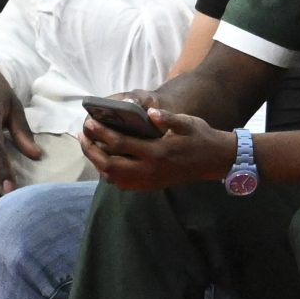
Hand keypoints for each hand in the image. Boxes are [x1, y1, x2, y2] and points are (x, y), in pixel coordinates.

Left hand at [82, 103, 233, 190]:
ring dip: (98, 163)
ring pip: (114, 177)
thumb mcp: (188, 123)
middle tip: (83, 135)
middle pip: (110, 165)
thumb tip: (150, 112)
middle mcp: (150, 170)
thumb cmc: (201, 137)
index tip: (90, 122)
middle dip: (92, 150)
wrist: (215, 161)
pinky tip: (105, 162)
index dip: (102, 133)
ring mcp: (150, 180)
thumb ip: (168, 118)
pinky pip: (123, 184)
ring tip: (90, 147)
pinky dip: (109, 174)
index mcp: (157, 152)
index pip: (120, 144)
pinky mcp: (152, 185)